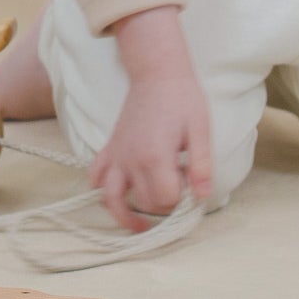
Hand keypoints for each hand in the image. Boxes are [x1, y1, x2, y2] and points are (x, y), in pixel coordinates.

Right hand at [90, 6, 212, 231]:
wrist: (156, 72)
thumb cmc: (182, 98)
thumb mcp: (200, 129)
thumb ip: (201, 165)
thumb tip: (202, 197)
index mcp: (155, 156)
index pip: (167, 199)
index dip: (184, 198)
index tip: (193, 184)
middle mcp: (131, 160)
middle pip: (146, 201)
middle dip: (165, 203)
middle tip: (180, 185)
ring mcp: (117, 154)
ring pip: (111, 198)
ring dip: (123, 216)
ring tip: (139, 227)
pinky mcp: (110, 147)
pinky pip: (96, 175)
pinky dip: (100, 189)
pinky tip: (114, 194)